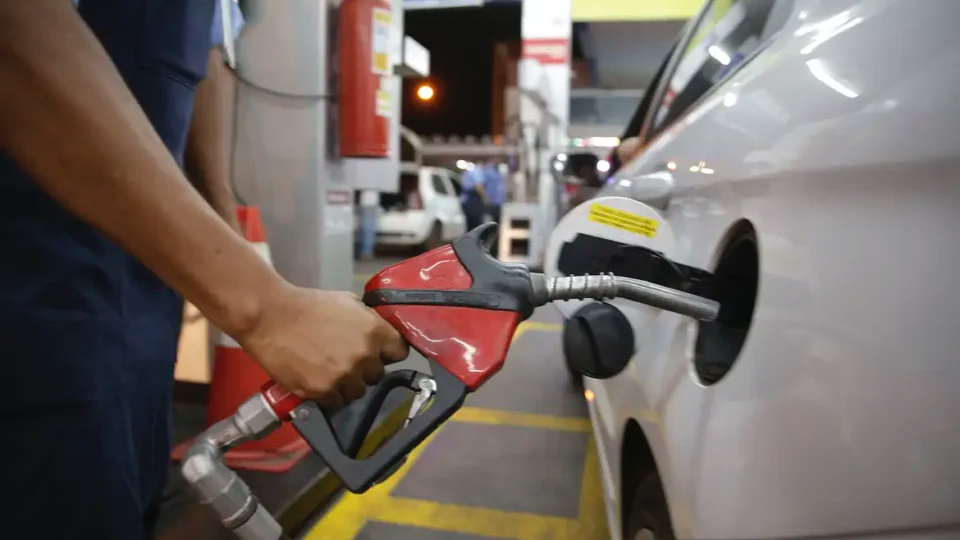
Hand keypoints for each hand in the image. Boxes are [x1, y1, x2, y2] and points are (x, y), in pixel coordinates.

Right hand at [238, 284, 408, 408]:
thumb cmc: (308, 305)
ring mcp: (345, 375)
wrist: (271, 318)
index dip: (388, 353)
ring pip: (358, 391)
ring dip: (347, 385)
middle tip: (346, 360)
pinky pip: (336, 401)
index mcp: (375, 331)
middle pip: (378, 375)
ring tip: (329, 371)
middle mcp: (365, 355)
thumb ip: (368, 319)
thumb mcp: (347, 302)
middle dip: (365, 369)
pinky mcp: (324, 391)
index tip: (379, 353)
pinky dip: (328, 394)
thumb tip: (379, 329)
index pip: (400, 353)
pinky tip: (317, 379)